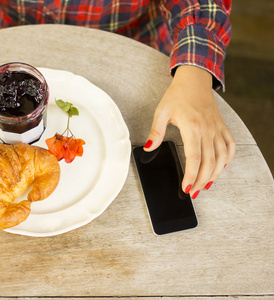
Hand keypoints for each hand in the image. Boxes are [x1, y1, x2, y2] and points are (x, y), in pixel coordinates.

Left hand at [144, 65, 235, 198]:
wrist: (194, 80)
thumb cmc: (177, 95)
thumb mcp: (161, 112)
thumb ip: (156, 132)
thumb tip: (149, 149)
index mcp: (192, 127)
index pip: (194, 158)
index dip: (192, 176)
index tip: (187, 188)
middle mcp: (207, 130)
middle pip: (209, 162)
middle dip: (202, 181)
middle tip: (194, 192)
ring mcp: (216, 129)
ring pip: (222, 157)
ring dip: (216, 173)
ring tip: (207, 185)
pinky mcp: (221, 126)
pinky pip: (230, 145)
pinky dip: (228, 159)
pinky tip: (221, 167)